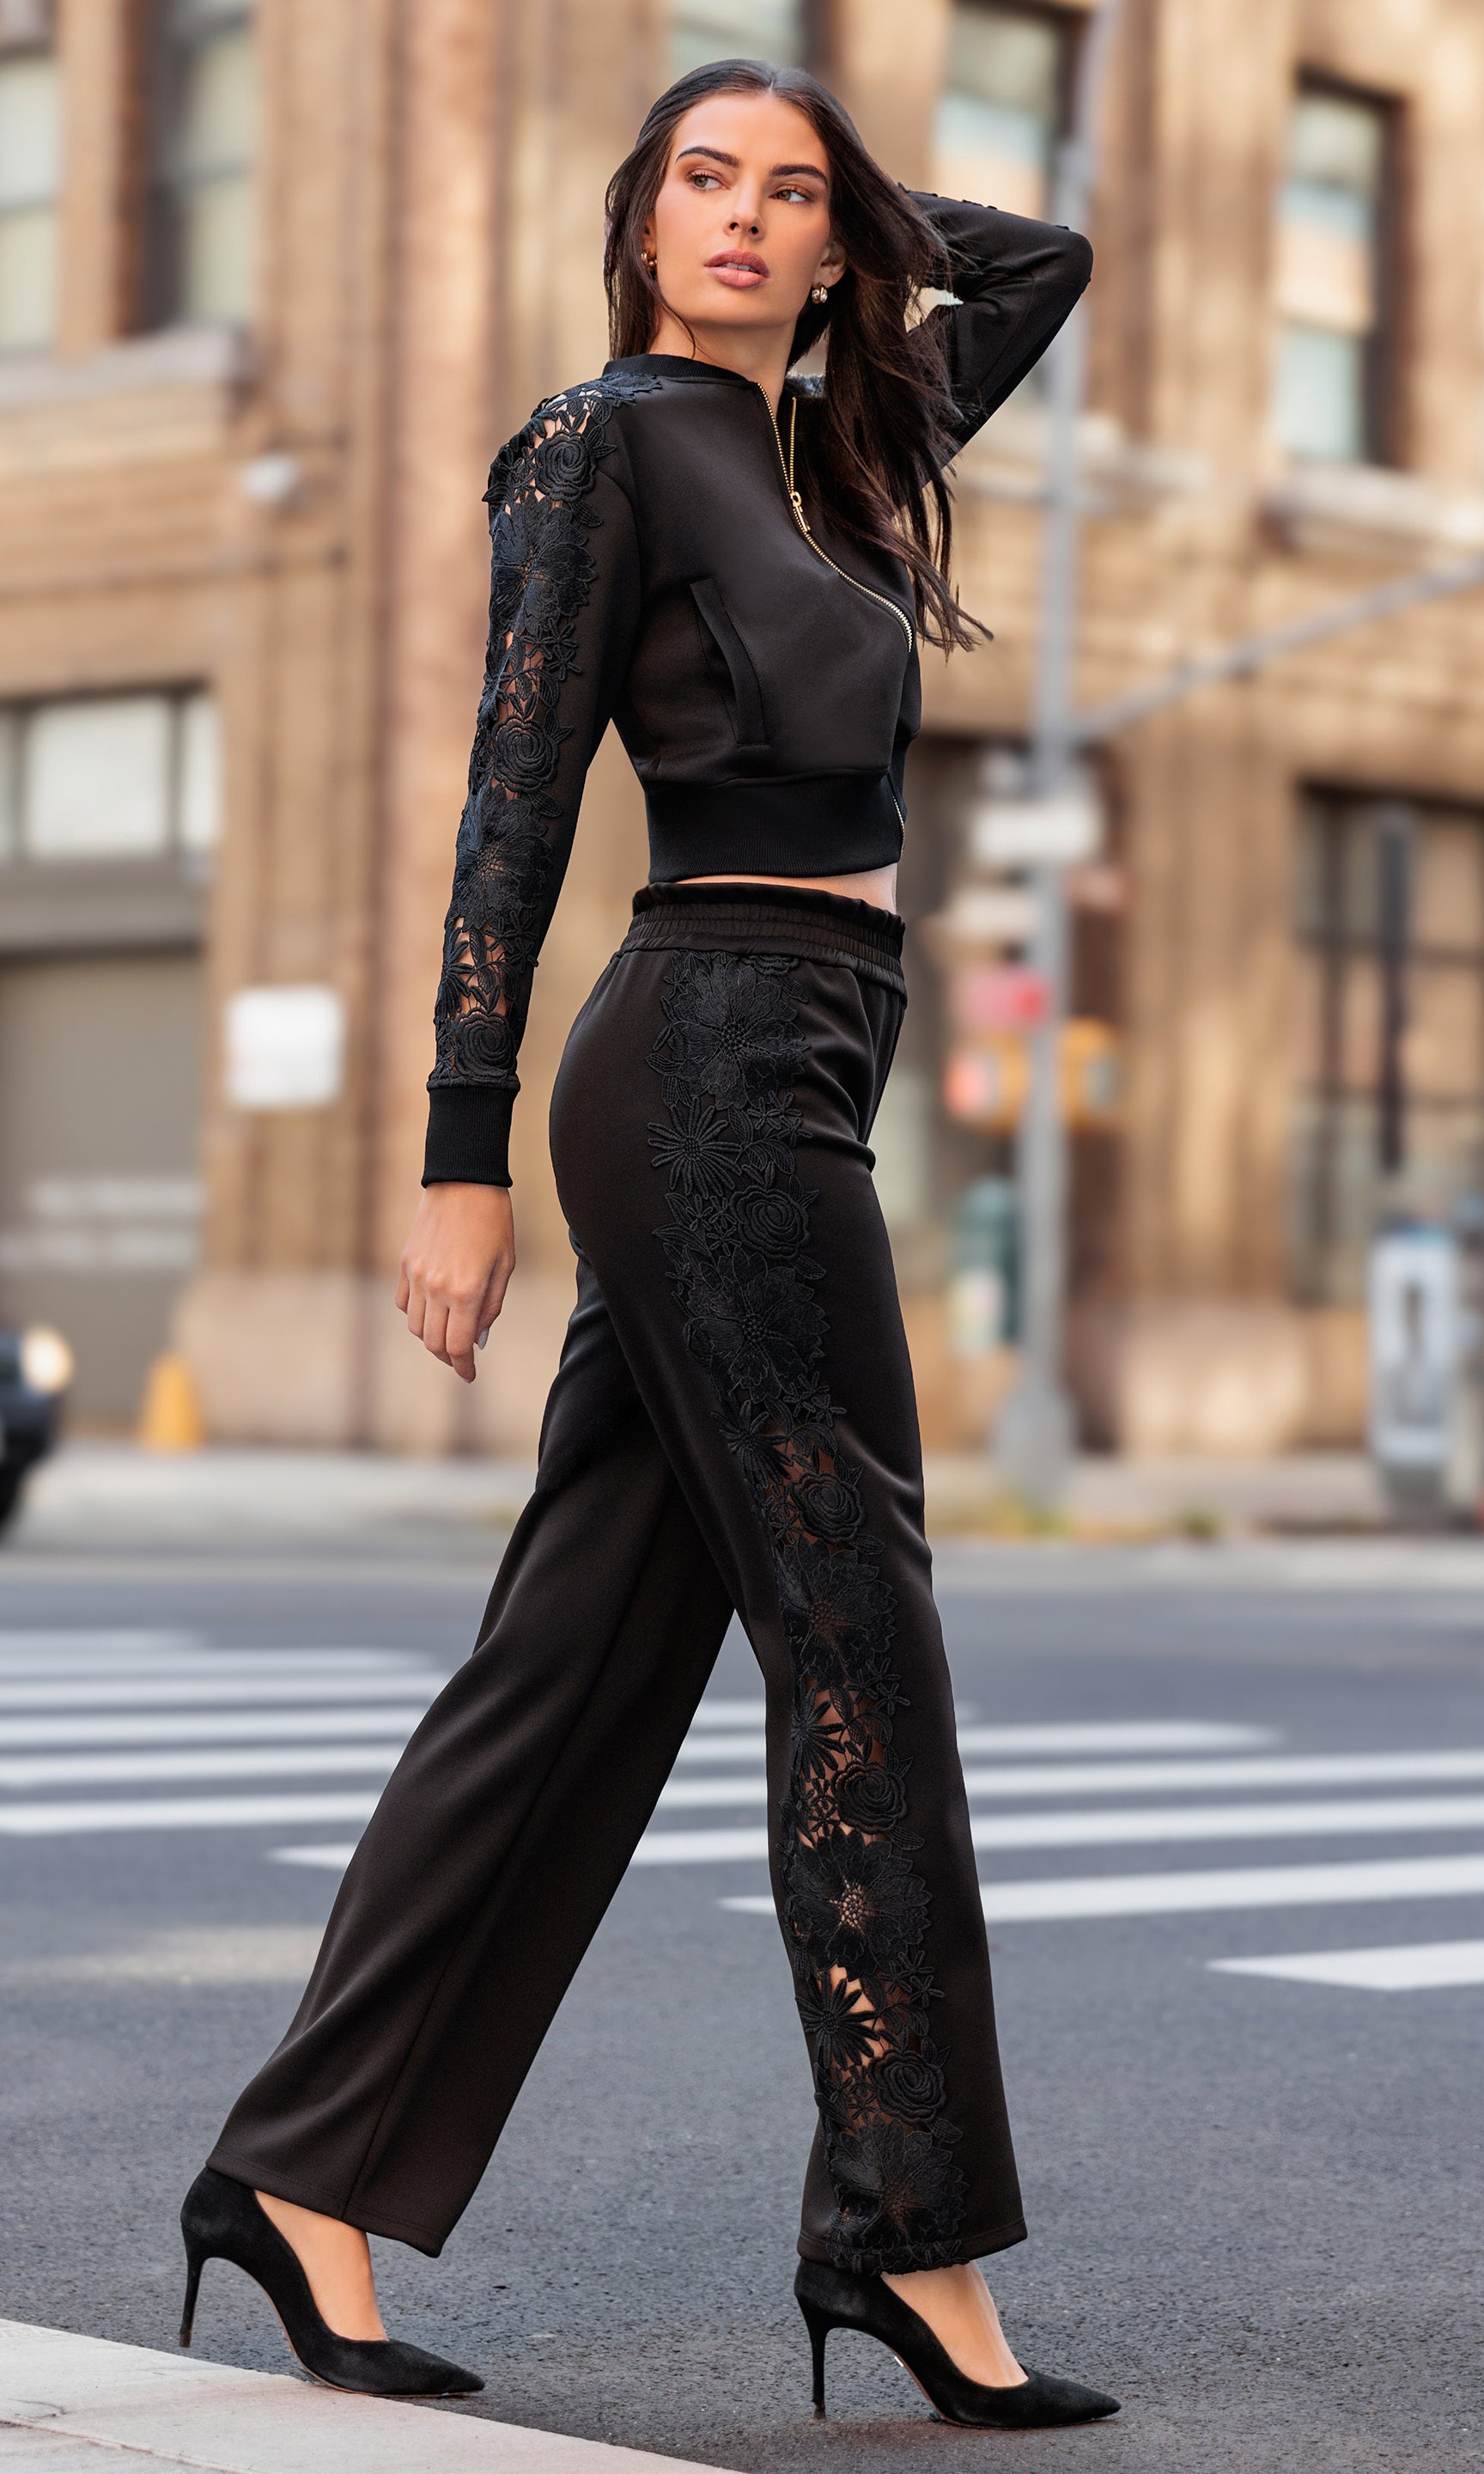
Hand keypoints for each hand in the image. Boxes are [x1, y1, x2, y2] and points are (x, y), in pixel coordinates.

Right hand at [396, 1183, 514, 1383]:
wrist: (464, 1182)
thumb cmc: (494, 1223)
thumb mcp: (505, 1267)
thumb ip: (491, 1306)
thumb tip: (477, 1339)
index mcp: (467, 1291)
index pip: (458, 1347)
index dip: (463, 1367)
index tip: (469, 1375)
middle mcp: (437, 1288)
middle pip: (434, 1343)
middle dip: (448, 1357)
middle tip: (461, 1358)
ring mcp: (417, 1276)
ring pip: (416, 1327)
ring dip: (432, 1338)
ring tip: (449, 1332)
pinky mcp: (405, 1264)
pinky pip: (405, 1304)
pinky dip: (417, 1315)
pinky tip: (433, 1309)